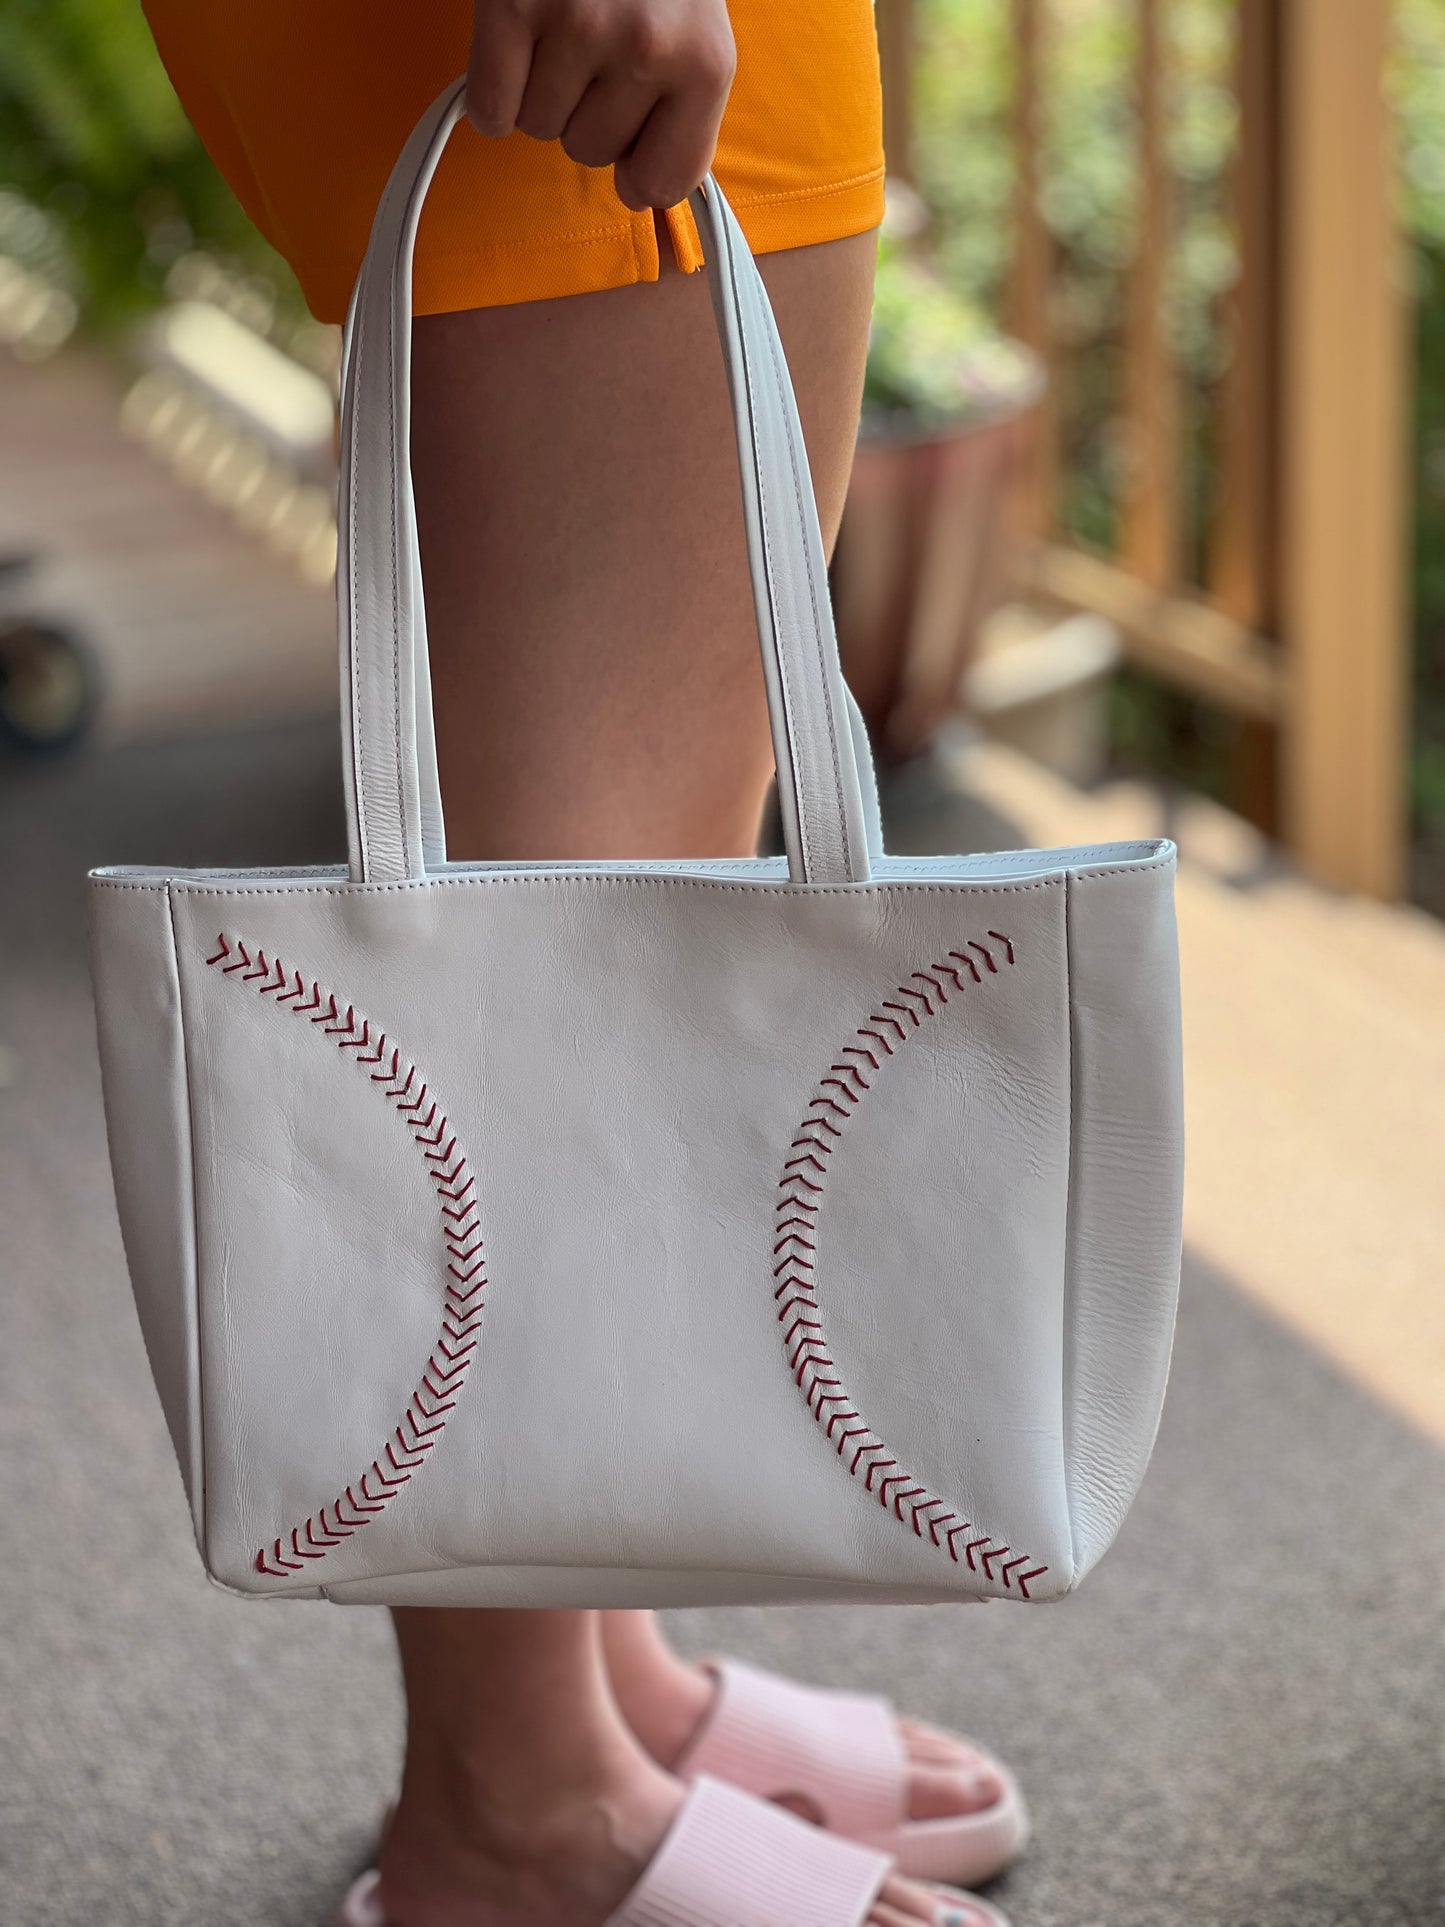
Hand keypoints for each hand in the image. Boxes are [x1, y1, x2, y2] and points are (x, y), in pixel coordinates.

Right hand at [466, 0, 735, 211]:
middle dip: (587, 111)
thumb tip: (638, 196)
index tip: (633, 135)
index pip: (666, 182)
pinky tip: (516, 44)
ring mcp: (578, 25)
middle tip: (594, 46)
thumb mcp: (694, 31)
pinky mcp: (514, 3)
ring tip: (559, 30)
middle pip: (591, 154)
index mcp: (704, 63)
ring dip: (541, 92)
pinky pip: (492, 109)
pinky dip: (493, 92)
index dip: (639, 167)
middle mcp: (647, 48)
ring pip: (539, 130)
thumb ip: (680, 116)